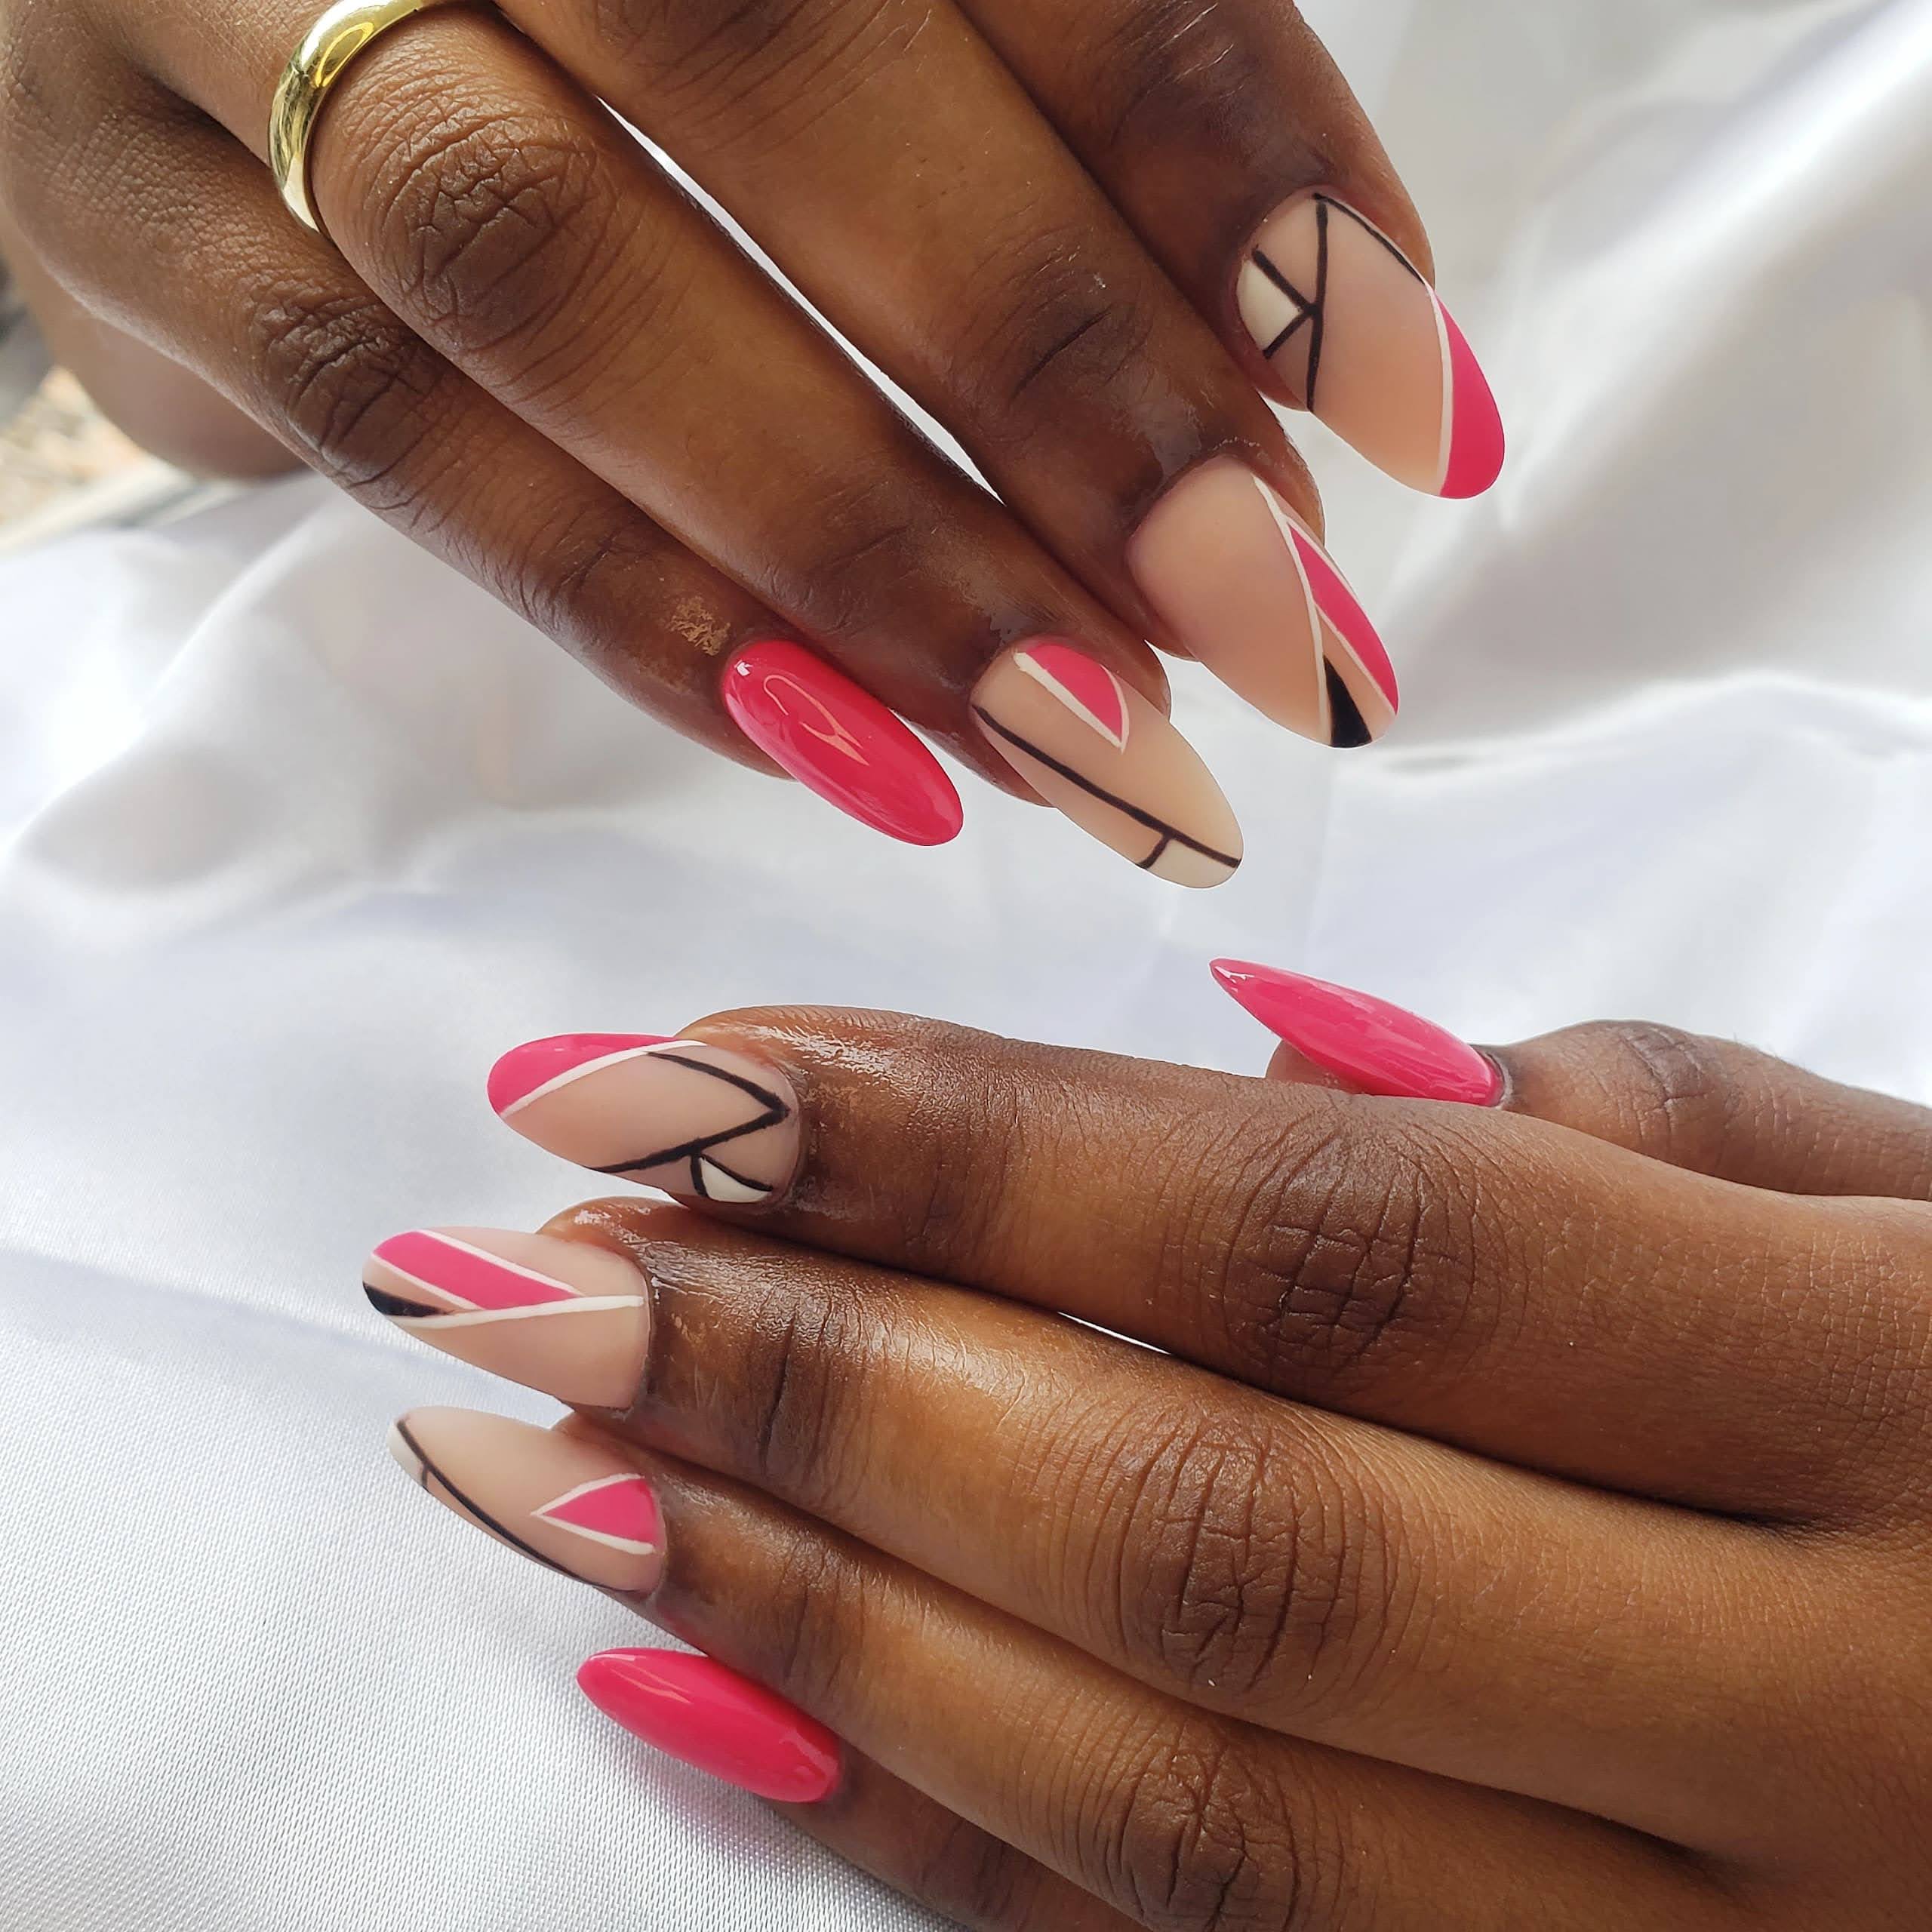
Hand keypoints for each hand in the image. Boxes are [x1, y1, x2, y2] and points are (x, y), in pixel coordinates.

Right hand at [0, 0, 1500, 878]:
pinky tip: (849, 752)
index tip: (1401, 404)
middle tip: (1264, 624)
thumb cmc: (584, 2)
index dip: (1217, 147)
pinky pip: (387, 433)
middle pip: (764, 53)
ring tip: (1088, 743)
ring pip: (545, 267)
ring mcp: (201, 0)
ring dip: (852, 537)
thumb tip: (1334, 362)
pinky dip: (633, 608)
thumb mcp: (792, 0)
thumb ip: (1035, 107)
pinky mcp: (113, 221)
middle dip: (1050, 372)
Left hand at [364, 992, 1930, 1927]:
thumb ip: (1609, 1143)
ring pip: (1186, 1815)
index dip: (981, 1144)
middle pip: (1224, 1537)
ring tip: (542, 1462)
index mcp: (1911, 1411)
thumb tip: (1229, 1077)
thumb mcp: (1910, 1215)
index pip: (1350, 1245)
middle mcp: (1825, 1728)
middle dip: (829, 1386)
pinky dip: (928, 1837)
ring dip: (809, 1615)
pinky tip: (708, 1686)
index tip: (683, 1069)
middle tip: (533, 1266)